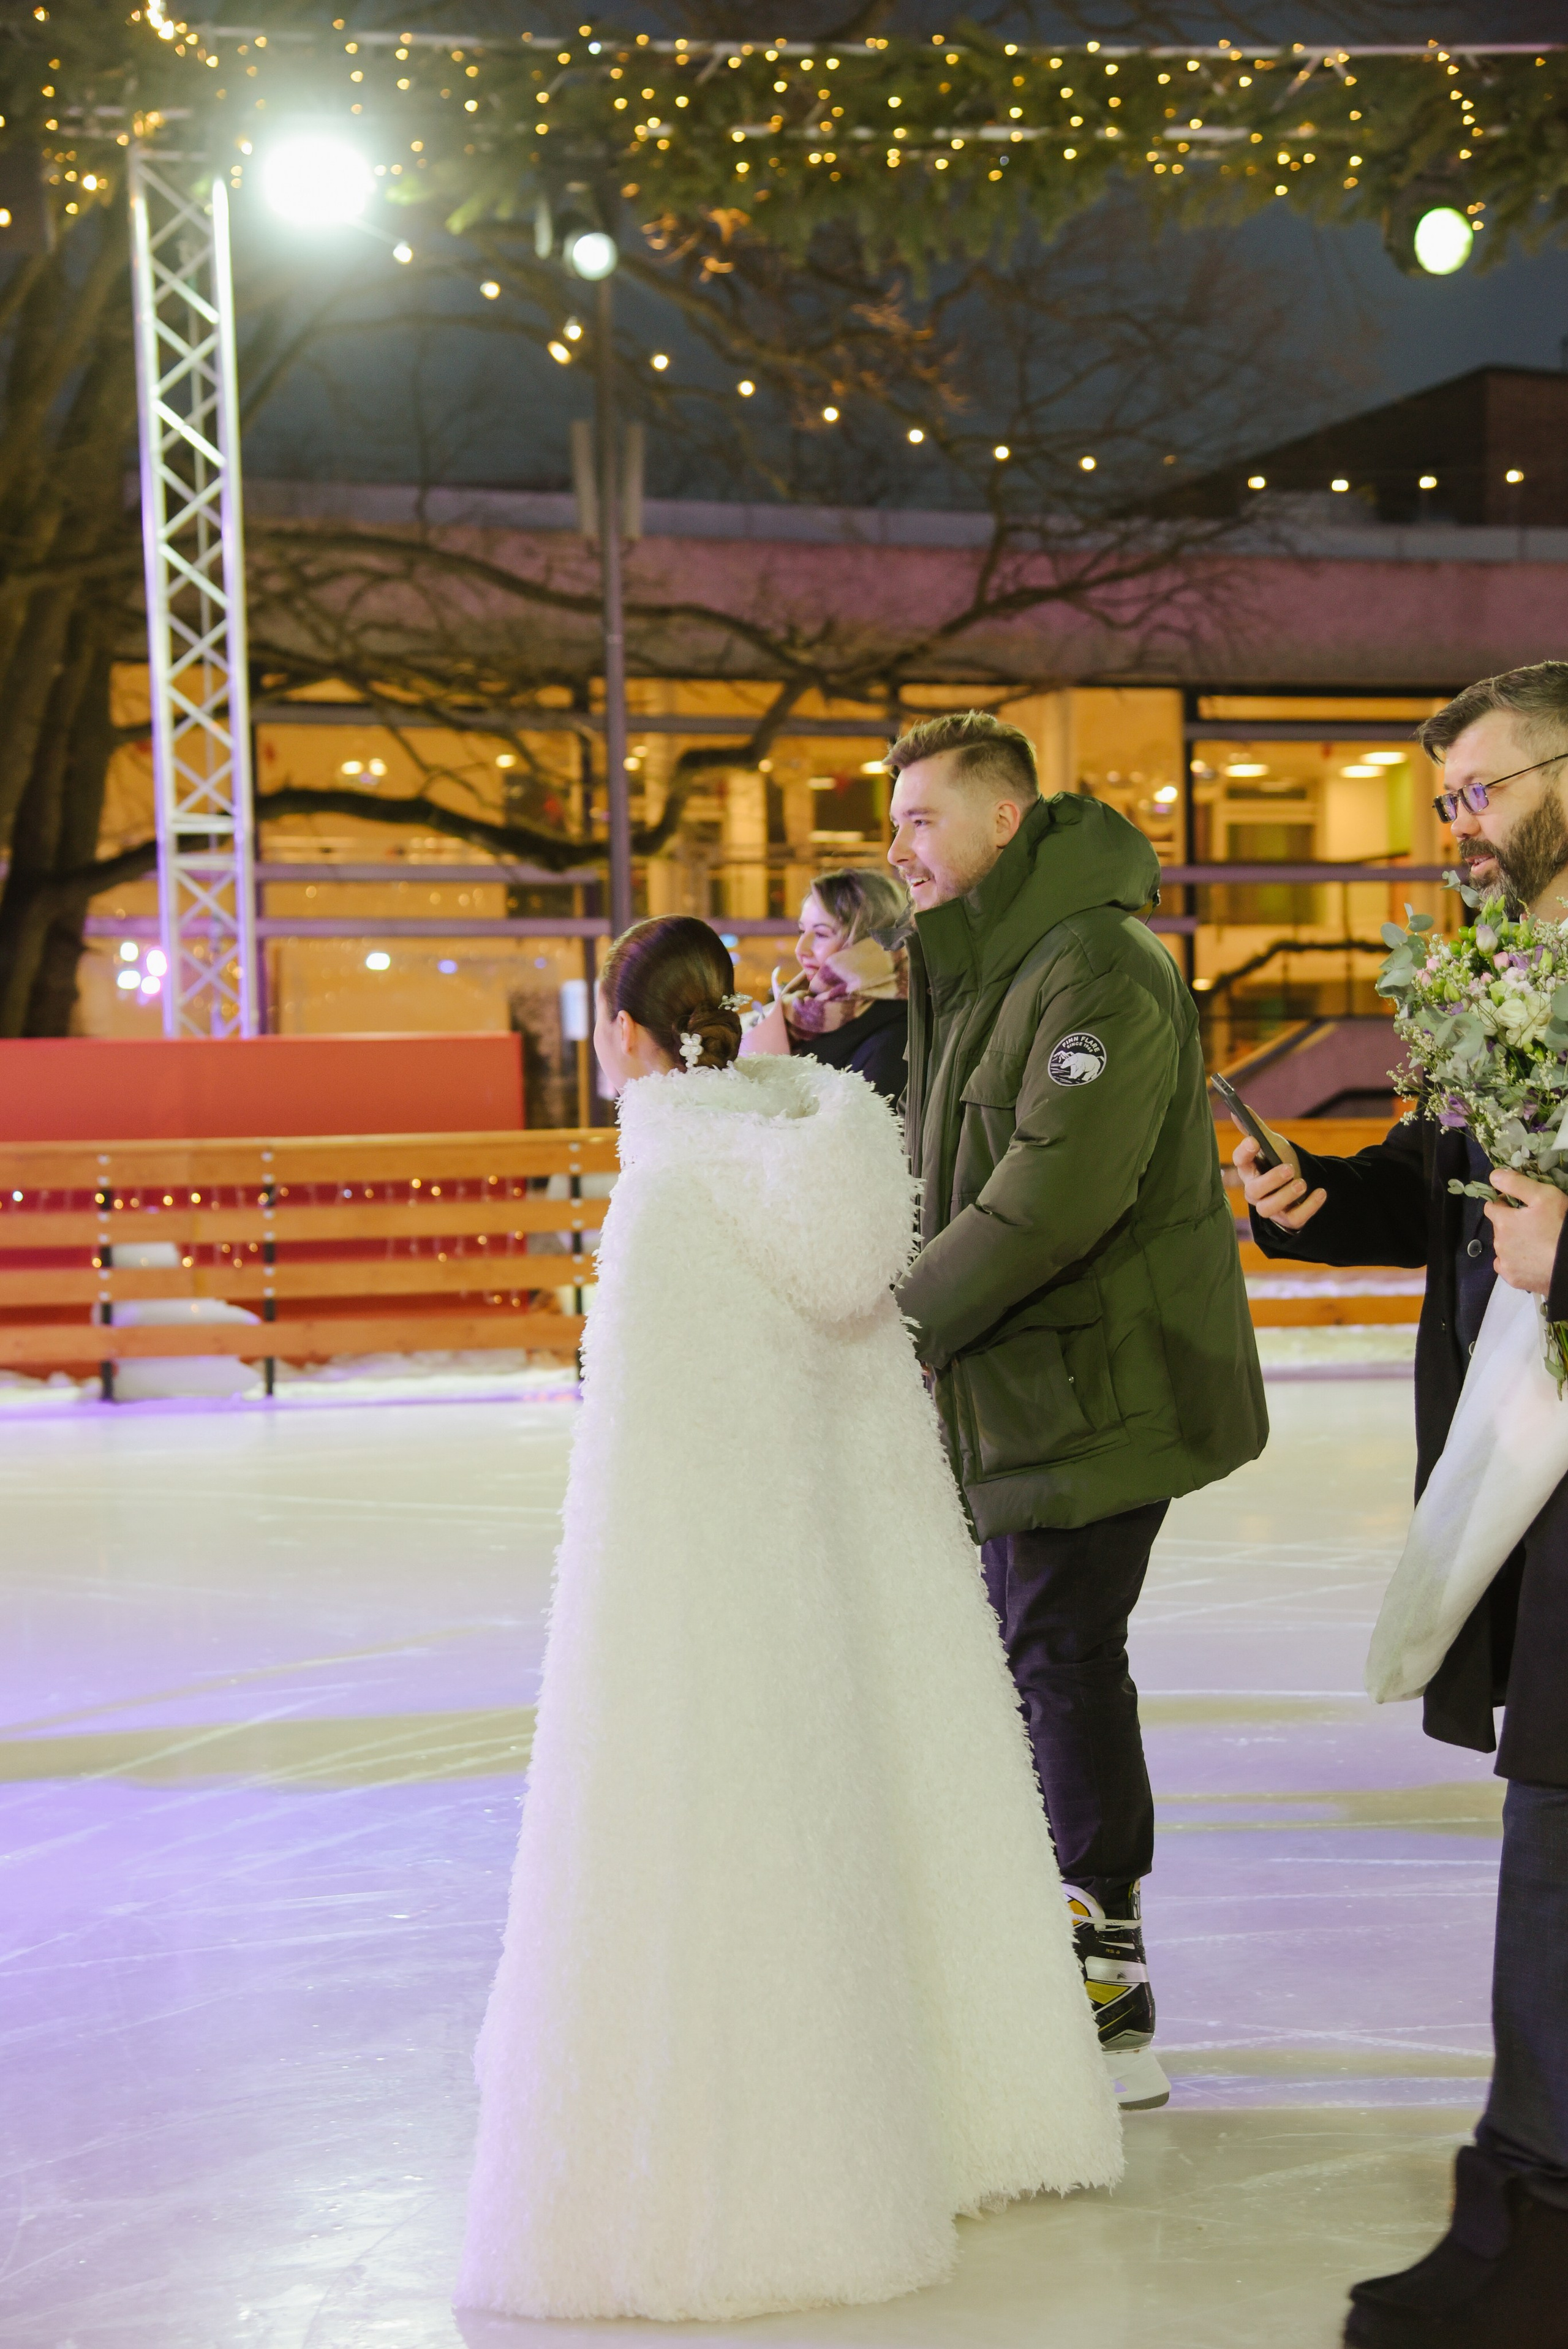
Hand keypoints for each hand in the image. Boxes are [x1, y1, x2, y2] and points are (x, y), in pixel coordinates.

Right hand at [1232, 1132, 1327, 1230]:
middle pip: (1254, 1190)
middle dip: (1271, 1180)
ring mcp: (1270, 1207)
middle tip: (1289, 1169)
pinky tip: (1320, 1192)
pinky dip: (1308, 1207)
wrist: (1302, 1178)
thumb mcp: (1271, 1143)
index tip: (1254, 1141)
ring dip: (1285, 1196)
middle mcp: (1254, 1191)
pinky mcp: (1287, 1219)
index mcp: (1248, 1169)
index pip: (1239, 1162)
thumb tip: (1238, 1110)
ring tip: (1302, 1183)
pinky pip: (1293, 1219)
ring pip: (1268, 1209)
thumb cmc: (1280, 1160)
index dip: (1244, 1152)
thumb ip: (1256, 1128)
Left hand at [1486, 1170, 1567, 1295]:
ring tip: (1534, 1241)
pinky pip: (1507, 1266)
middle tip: (1532, 1223)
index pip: (1492, 1207)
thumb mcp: (1544, 1196)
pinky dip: (1515, 1261)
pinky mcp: (1513, 1279)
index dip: (1504, 1203)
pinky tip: (1530, 1259)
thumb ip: (1516, 1183)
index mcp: (1503, 1222)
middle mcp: (1498, 1243)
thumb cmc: (1560, 1225)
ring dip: (1513, 1242)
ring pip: (1503, 1247)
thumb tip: (1494, 1176)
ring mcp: (1505, 1263)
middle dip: (1510, 1223)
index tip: (1519, 1205)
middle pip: (1498, 1227)